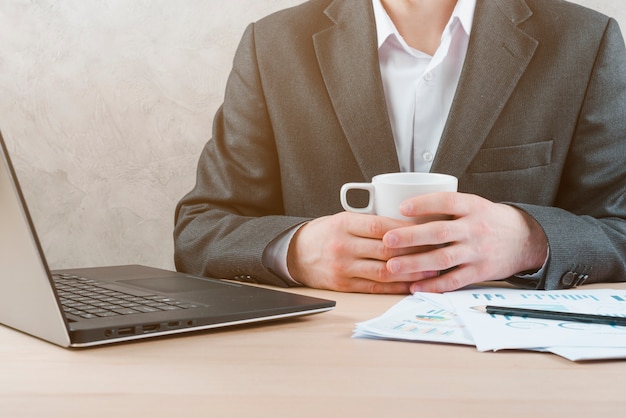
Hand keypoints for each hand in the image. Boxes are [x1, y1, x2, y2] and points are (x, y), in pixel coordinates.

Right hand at [286, 212, 439, 293]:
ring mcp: (343, 268)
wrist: (295, 253)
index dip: (407, 231)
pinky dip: (396, 286)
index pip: (382, 226)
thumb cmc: (325, 233)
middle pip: (387, 250)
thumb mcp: (343, 219)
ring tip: (431, 270)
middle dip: (416, 251)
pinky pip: (376, 286)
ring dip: (411, 272)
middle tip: (437, 250)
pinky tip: (412, 284)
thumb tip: (408, 225)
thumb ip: (370, 222)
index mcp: (344, 224)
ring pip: (384, 270)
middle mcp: (343, 246)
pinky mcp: (344, 285)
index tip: (427, 231)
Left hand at [382, 192, 547, 292]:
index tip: (402, 207)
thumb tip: (404, 209)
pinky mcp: (480, 272)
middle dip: (411, 236)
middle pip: (440, 232)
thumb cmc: (489, 220)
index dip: (424, 204)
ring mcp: (478, 252)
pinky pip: (454, 280)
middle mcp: (475, 228)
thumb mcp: (473, 205)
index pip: (447, 202)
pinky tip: (415, 286)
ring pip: (443, 258)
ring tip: (393, 266)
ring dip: (415, 263)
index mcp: (472, 206)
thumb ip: (447, 208)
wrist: (526, 239)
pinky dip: (434, 285)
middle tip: (388, 239)